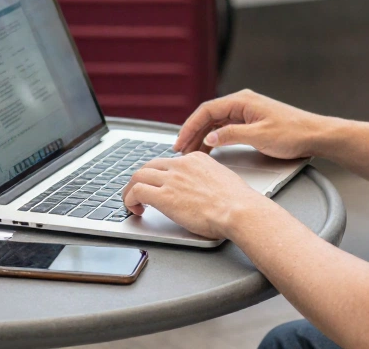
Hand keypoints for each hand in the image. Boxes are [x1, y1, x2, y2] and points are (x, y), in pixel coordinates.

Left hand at [121, 152, 269, 238]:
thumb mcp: (221, 180)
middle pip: (149, 166)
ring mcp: (171, 179)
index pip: (168, 163)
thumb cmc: (237, 202)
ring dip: (130, 190)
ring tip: (131, 203)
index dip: (158, 175)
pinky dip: (129, 200)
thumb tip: (201, 192)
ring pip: (138, 176)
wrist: (238, 210)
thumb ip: (206, 180)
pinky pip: (136, 192)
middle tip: (137, 194)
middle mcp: (181, 165)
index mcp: (196, 159)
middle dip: (140, 180)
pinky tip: (134, 209)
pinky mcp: (164, 196)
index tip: (157, 186)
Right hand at [172, 89, 333, 158]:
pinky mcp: (252, 122)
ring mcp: (247, 112)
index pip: (207, 110)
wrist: (316, 135)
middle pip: (209, 116)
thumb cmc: (293, 133)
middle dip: (193, 133)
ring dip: (202, 136)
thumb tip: (210, 137)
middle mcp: (243, 103)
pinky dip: (215, 138)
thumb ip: (232, 135)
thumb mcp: (260, 136)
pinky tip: (209, 149)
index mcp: (242, 101)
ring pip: (216, 123)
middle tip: (180, 151)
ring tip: (191, 153)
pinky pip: (226, 128)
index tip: (180, 142)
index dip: (190, 127)